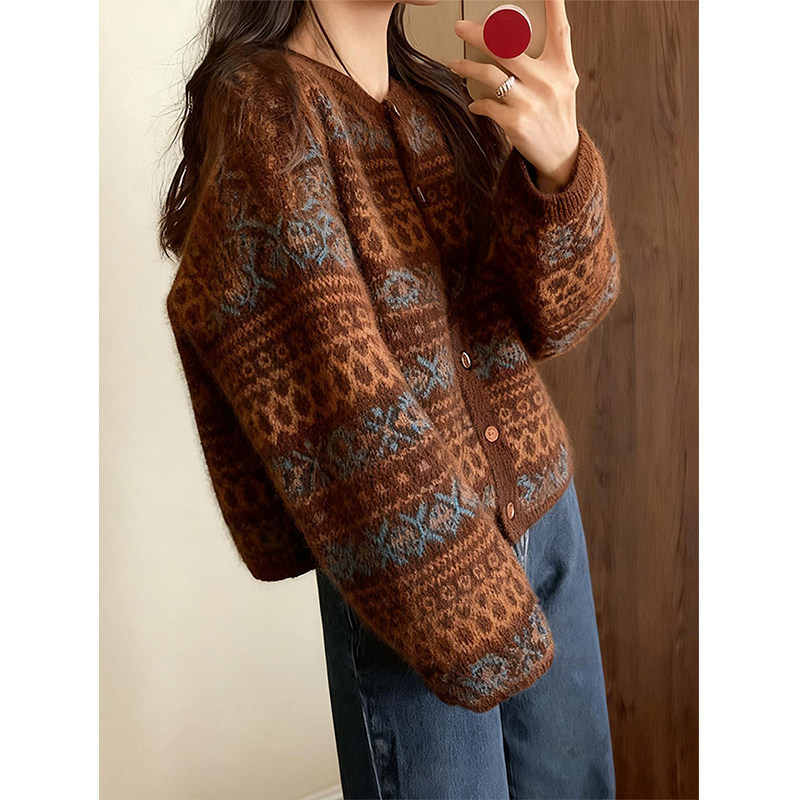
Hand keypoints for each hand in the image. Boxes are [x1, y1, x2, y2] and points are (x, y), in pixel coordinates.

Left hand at [448, 0, 579, 192]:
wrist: (560, 155)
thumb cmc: (556, 114)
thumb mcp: (562, 84)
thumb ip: (545, 62)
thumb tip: (512, 40)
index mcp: (562, 68)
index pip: (560, 30)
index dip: (554, 5)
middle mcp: (548, 81)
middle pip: (508, 47)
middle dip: (479, 34)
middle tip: (460, 27)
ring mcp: (531, 102)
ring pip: (490, 74)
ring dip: (467, 68)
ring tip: (453, 64)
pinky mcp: (516, 122)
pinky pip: (487, 104)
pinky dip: (477, 102)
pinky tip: (474, 102)